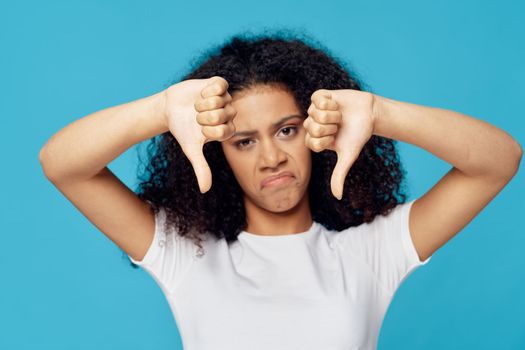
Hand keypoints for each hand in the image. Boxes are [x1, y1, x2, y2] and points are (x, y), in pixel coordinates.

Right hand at [163, 76, 236, 193]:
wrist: (170, 109)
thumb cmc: (183, 130)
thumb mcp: (191, 149)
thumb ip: (201, 168)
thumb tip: (205, 190)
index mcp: (226, 130)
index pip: (225, 131)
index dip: (208, 130)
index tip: (199, 130)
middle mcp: (229, 114)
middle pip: (223, 115)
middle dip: (204, 116)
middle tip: (196, 116)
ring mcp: (225, 98)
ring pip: (221, 100)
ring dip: (203, 103)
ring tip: (197, 105)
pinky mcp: (218, 84)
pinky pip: (221, 85)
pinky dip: (208, 90)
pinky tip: (201, 93)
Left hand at [303, 89, 376, 199]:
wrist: (369, 114)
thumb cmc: (357, 136)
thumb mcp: (348, 157)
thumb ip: (339, 175)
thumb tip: (338, 196)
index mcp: (315, 140)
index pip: (310, 142)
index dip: (326, 139)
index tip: (336, 138)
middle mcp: (312, 125)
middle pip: (312, 127)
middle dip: (329, 126)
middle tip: (338, 125)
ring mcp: (315, 110)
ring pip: (314, 112)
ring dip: (332, 114)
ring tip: (339, 115)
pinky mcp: (320, 96)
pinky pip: (316, 98)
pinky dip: (329, 102)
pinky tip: (336, 104)